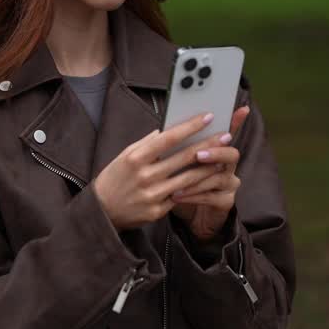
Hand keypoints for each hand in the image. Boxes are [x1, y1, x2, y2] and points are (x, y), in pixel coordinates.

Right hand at [92, 110, 231, 230]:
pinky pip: (181, 196)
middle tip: (226, 135)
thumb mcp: (126, 155)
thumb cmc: (115, 177)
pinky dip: (197, 188)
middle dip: (208, 145)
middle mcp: (145, 176)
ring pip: (189, 179)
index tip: (208, 117)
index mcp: (136, 157)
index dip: (191, 127)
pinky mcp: (157, 212)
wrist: (101, 211)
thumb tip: (169, 130)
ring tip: (224, 157)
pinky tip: (209, 179)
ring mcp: (152, 195)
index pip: (169, 138)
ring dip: (209, 167)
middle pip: (184, 158)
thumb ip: (148, 143)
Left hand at [170, 105, 250, 240]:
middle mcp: (228, 165)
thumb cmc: (180, 186)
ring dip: (195, 180)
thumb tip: (161, 128)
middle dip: (215, 152)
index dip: (237, 120)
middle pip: (231, 154)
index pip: (229, 131)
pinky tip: (176, 197)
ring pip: (218, 177)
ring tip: (175, 184)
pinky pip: (211, 196)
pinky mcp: (226, 201)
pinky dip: (192, 196)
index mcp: (217, 150)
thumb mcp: (174, 164)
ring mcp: (229, 183)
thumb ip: (175, 148)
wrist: (188, 216)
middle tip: (198, 154)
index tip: (240, 110)